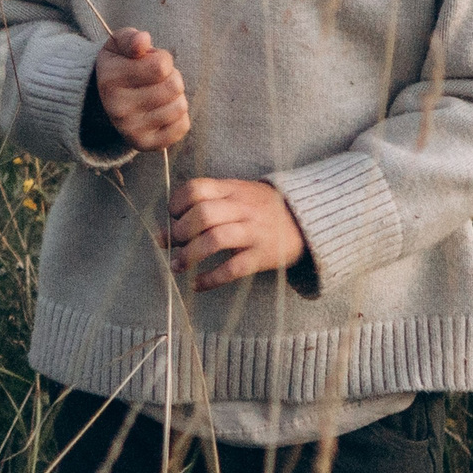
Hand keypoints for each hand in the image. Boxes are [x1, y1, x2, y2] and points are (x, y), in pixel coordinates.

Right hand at [93, 28, 188, 152]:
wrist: (104, 100)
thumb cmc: (120, 65)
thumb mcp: (119, 45)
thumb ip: (131, 38)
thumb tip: (143, 41)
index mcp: (111, 80)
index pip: (162, 66)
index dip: (162, 59)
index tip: (149, 62)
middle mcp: (118, 108)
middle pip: (174, 86)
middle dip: (171, 77)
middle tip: (156, 80)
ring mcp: (131, 129)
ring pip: (180, 106)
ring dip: (175, 97)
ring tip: (158, 94)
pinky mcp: (144, 144)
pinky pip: (182, 127)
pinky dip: (178, 117)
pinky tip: (162, 110)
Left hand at [168, 178, 305, 290]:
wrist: (305, 221)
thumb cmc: (261, 208)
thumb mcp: (239, 194)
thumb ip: (208, 203)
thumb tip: (167, 225)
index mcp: (233, 189)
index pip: (197, 188)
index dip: (177, 203)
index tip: (172, 216)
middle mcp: (243, 208)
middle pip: (203, 214)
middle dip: (180, 231)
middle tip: (170, 243)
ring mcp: (254, 231)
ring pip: (216, 240)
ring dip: (190, 255)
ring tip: (178, 265)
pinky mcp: (263, 255)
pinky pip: (233, 268)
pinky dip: (211, 278)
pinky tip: (197, 284)